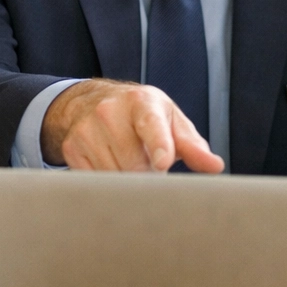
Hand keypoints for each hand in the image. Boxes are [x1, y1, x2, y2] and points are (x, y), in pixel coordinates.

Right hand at [42, 79, 223, 172]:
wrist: (94, 102)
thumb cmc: (143, 114)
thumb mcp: (170, 120)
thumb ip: (192, 145)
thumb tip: (215, 166)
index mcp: (141, 102)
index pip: (151, 125)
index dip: (159, 145)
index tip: (163, 162)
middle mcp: (109, 112)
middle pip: (135, 164)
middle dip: (149, 176)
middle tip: (153, 168)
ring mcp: (87, 130)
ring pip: (114, 177)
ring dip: (128, 182)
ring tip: (132, 165)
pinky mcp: (72, 149)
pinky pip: (95, 181)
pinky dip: (108, 184)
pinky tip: (113, 168)